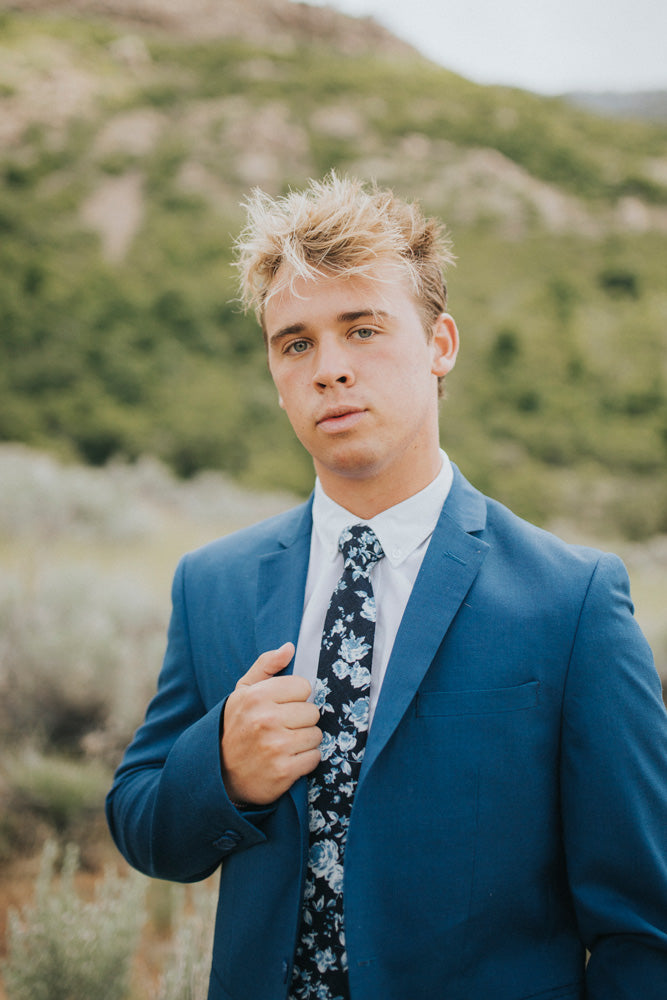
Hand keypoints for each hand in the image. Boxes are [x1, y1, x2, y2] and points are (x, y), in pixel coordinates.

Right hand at [220, 642, 320, 805]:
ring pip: (316, 735)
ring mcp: (276, 746)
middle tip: (282, 727)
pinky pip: (314, 758)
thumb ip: (266, 665)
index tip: (282, 706)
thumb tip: (290, 647)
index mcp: (257, 696)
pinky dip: (304, 760)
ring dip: (304, 741)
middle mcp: (266, 719)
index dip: (295, 697)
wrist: (218, 773)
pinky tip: (287, 760)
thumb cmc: (236, 726)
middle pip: (313, 711)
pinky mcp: (284, 771)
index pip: (303, 686)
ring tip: (284, 744)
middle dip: (301, 720)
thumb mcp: (243, 692)